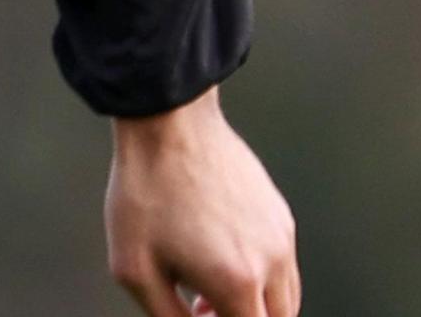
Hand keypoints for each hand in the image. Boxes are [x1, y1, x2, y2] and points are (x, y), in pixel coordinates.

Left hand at [105, 86, 299, 315]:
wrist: (169, 124)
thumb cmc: (144, 194)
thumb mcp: (135, 267)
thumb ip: (167, 316)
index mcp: (237, 282)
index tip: (195, 313)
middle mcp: (273, 262)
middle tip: (198, 307)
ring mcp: (282, 236)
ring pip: (286, 296)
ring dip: (253, 303)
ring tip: (205, 285)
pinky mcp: (279, 213)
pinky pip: (281, 263)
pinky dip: (259, 275)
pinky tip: (216, 252)